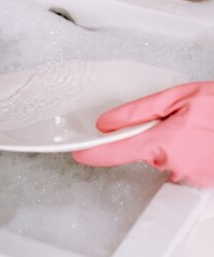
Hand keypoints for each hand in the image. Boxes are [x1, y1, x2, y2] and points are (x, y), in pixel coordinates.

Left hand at [72, 81, 213, 187]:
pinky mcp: (200, 181)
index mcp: (165, 142)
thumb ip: (138, 112)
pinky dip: (185, 151)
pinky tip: (200, 138)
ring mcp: (189, 176)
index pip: (119, 151)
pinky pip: (180, 164)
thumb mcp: (176, 97)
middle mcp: (175, 165)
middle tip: (177, 117)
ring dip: (172, 142)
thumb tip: (107, 123)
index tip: (79, 154)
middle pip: (145, 150)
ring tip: (195, 126)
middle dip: (153, 134)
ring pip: (164, 157)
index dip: (96, 153)